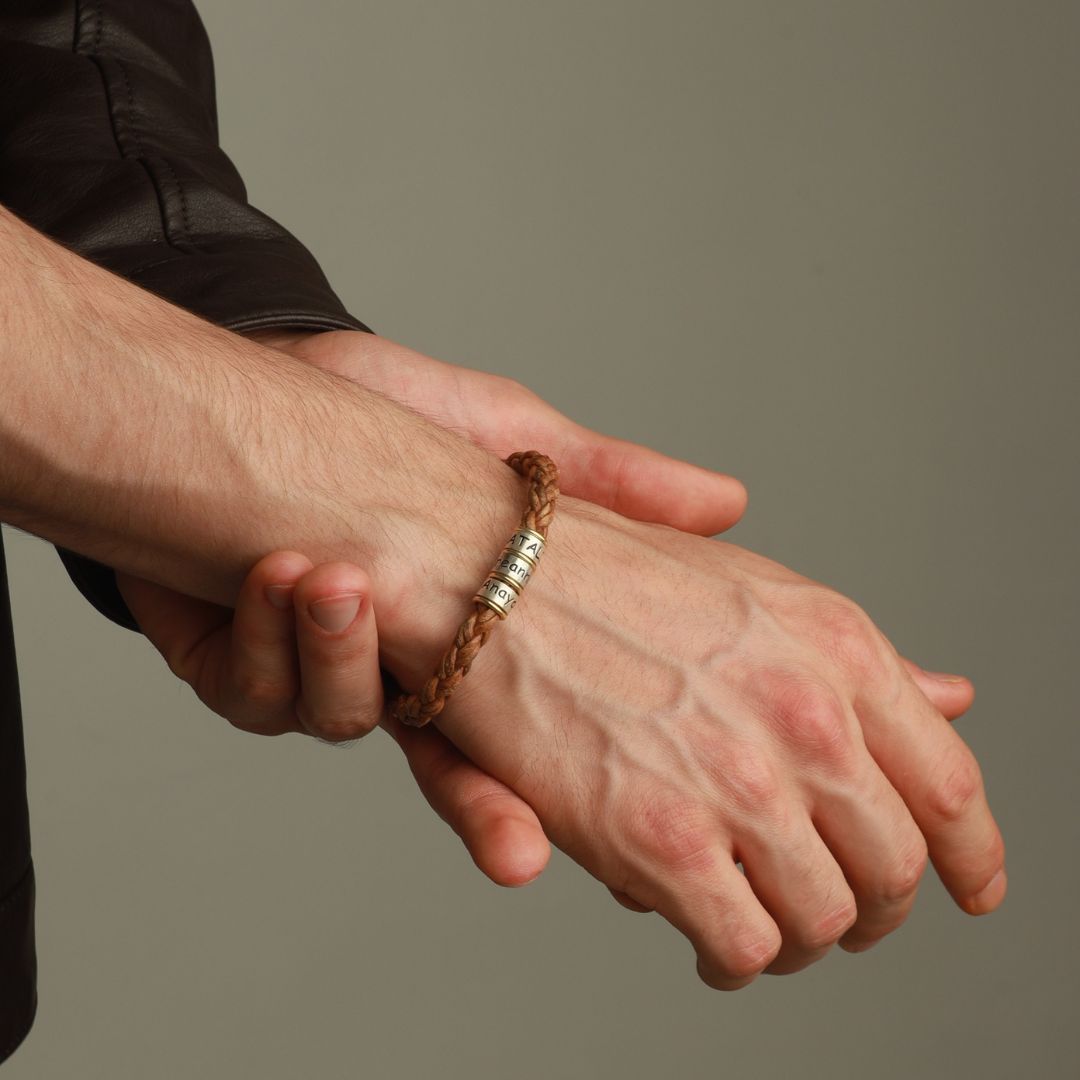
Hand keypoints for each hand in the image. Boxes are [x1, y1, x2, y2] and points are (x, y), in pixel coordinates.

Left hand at [110, 323, 748, 892]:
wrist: (271, 379)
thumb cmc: (392, 414)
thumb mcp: (513, 441)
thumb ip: (609, 484)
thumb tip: (732, 501)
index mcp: (478, 633)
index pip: (536, 726)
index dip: (569, 780)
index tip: (617, 825)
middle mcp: (407, 671)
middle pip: (457, 774)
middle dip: (489, 812)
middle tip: (522, 854)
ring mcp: (320, 676)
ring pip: (344, 720)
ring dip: (341, 654)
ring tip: (336, 578)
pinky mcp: (238, 665)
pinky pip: (259, 690)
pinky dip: (273, 632)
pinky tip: (275, 568)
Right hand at [381, 497, 1005, 987]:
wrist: (484, 574)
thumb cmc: (600, 572)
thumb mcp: (750, 592)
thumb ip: (854, 658)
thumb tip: (951, 697)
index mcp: (836, 646)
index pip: (948, 782)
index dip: (971, 853)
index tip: (970, 888)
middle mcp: (806, 715)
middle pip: (896, 865)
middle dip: (876, 908)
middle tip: (837, 914)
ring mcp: (737, 782)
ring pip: (825, 919)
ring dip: (800, 938)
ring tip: (765, 929)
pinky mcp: (662, 842)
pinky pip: (742, 944)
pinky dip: (735, 958)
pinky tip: (712, 944)